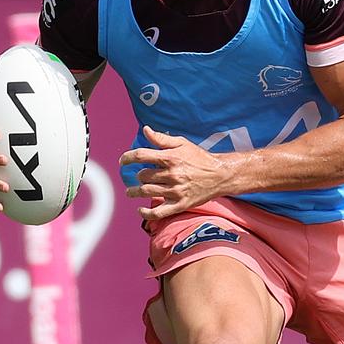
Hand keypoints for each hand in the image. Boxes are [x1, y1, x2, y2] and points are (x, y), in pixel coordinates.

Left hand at [119, 125, 234, 219]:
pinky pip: (158, 212)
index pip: (141, 156)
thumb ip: (162, 139)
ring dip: (134, 192)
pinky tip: (140, 209)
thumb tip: (146, 130)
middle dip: (138, 176)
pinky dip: (146, 212)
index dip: (127, 158)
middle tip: (140, 177)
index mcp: (171, 158)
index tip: (123, 161)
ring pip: (147, 192)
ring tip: (131, 192)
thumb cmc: (199, 157)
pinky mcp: (180, 204)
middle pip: (143, 176)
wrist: (220, 175)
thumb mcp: (182, 144)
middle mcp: (172, 174)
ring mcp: (176, 191)